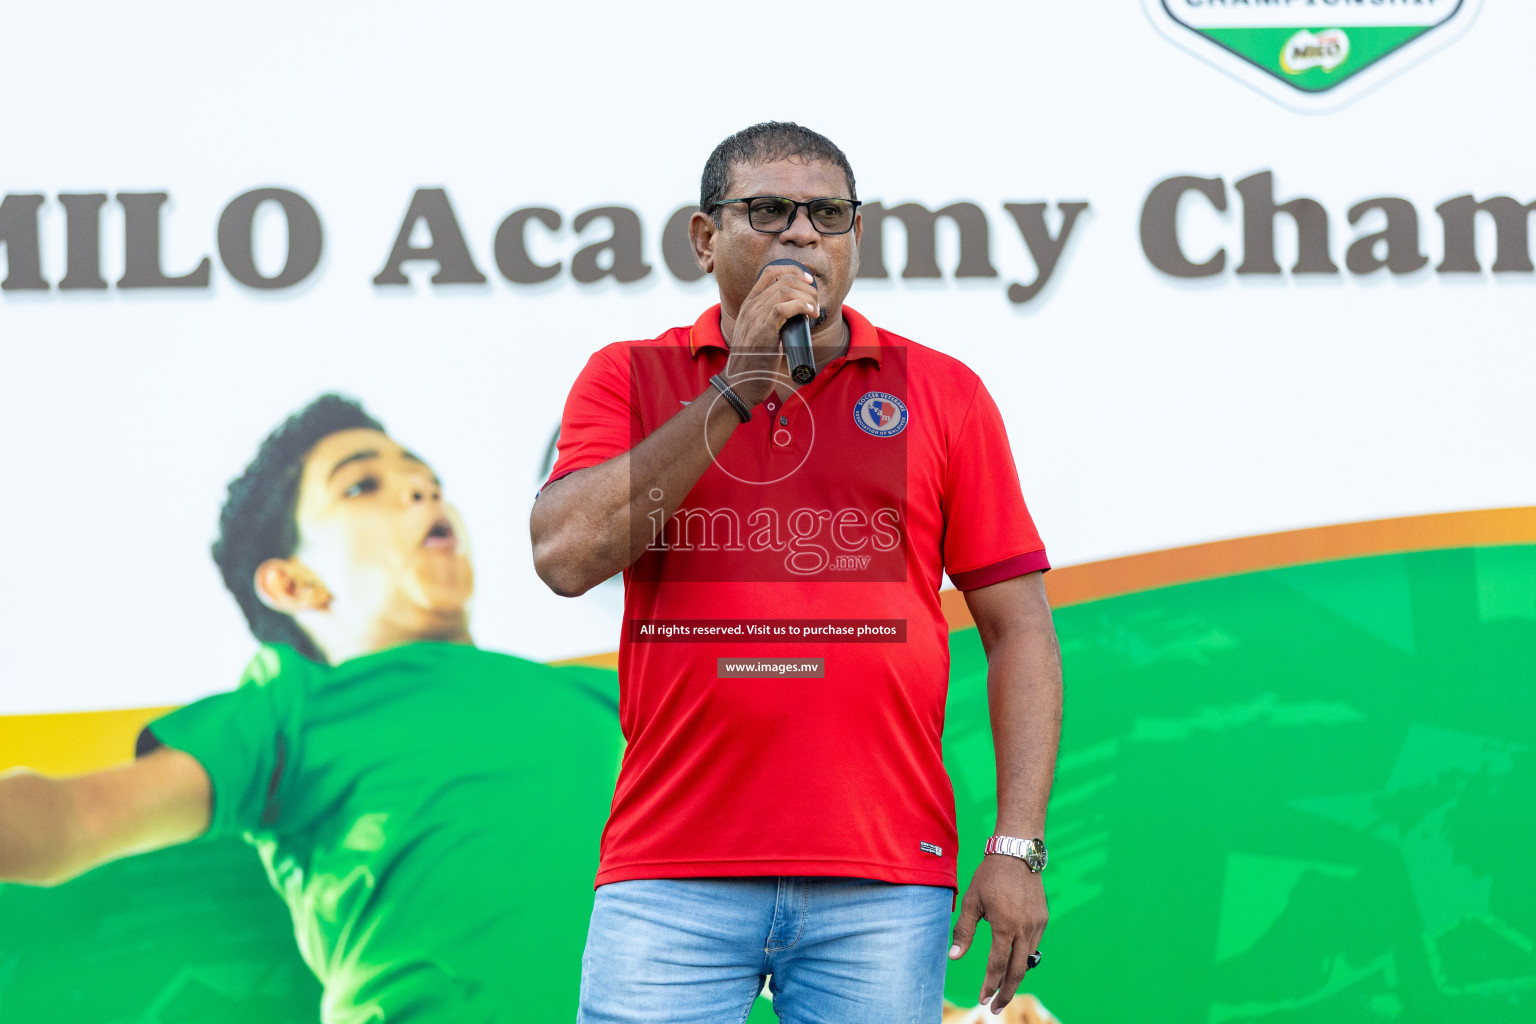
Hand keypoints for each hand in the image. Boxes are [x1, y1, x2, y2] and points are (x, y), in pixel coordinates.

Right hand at [722, 262, 817, 406]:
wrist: (739, 384)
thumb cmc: (753, 363)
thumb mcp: (758, 334)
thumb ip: (771, 321)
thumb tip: (797, 316)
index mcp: (749, 304)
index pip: (770, 272)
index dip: (793, 270)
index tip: (808, 281)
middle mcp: (750, 306)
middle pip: (783, 279)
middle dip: (806, 286)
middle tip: (816, 302)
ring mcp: (755, 317)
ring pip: (785, 290)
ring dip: (807, 296)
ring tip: (815, 310)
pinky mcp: (763, 330)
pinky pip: (783, 307)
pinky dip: (802, 306)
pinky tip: (810, 313)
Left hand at [949, 854, 1048, 1014]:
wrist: (1017, 852)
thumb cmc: (989, 876)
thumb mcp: (971, 901)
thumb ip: (964, 931)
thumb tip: (954, 957)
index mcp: (1004, 926)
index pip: (997, 965)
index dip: (989, 985)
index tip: (982, 999)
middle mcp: (1024, 929)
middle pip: (1018, 971)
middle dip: (1006, 993)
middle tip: (996, 1008)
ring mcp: (1037, 924)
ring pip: (1028, 959)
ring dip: (1015, 975)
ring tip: (1002, 986)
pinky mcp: (1044, 918)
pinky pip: (1034, 945)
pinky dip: (1023, 956)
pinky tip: (1014, 960)